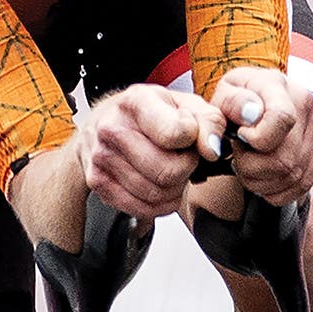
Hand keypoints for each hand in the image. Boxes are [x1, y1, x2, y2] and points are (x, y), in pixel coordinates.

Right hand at [74, 84, 228, 216]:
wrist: (106, 122)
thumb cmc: (149, 113)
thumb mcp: (185, 104)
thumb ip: (208, 121)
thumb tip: (212, 149)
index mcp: (137, 102)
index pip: (176, 133)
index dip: (193, 139)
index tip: (189, 135)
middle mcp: (113, 129)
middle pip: (168, 172)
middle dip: (186, 168)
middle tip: (183, 157)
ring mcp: (103, 158)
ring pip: (157, 194)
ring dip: (174, 188)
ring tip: (171, 169)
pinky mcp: (100, 183)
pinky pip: (143, 209)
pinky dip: (160, 204)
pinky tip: (160, 186)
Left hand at [210, 67, 312, 205]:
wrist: (257, 99)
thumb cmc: (235, 103)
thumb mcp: (220, 98)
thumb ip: (227, 105)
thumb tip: (250, 115)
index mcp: (276, 85)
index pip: (281, 119)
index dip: (256, 140)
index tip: (240, 138)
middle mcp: (305, 101)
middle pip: (283, 159)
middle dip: (251, 170)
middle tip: (238, 161)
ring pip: (293, 175)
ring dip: (263, 183)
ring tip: (249, 170)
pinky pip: (306, 182)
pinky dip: (281, 191)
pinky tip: (266, 181)